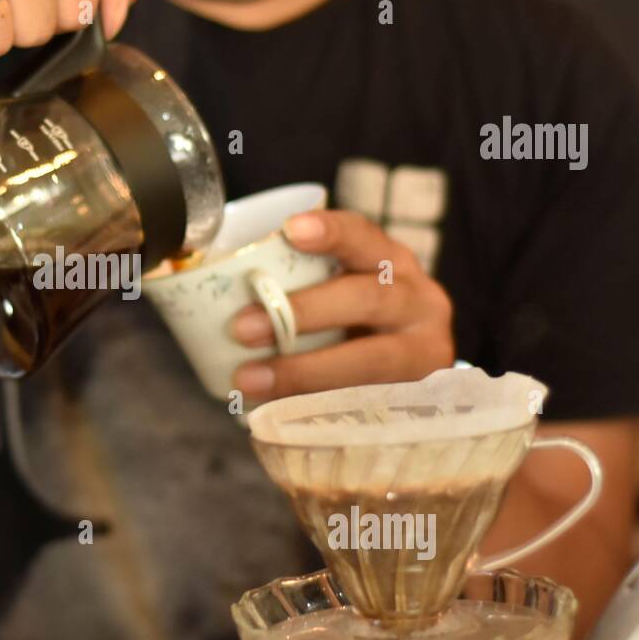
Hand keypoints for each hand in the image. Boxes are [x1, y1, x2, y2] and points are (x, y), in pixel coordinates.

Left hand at [229, 210, 454, 400]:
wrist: (413, 378)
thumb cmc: (357, 325)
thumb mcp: (343, 291)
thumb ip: (300, 284)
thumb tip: (214, 295)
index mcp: (392, 263)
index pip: (363, 236)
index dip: (331, 232)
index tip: (291, 229)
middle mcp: (418, 301)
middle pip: (367, 298)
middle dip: (303, 311)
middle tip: (242, 328)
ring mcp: (424, 353)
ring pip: (370, 360)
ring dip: (304, 370)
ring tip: (250, 379)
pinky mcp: (418, 400)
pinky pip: (368, 404)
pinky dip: (319, 406)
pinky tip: (278, 410)